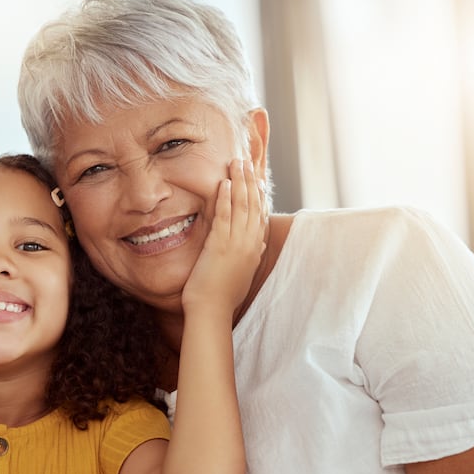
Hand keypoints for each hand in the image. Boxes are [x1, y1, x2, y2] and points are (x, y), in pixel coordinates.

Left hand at [182, 159, 266, 314]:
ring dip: (239, 182)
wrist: (212, 310)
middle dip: (250, 181)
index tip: (258, 180)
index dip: (260, 196)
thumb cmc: (223, 296)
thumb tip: (261, 245)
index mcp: (255, 250)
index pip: (261, 216)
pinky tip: (225, 183)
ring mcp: (236, 244)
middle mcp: (250, 244)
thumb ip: (252, 257)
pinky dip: (226, 198)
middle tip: (245, 163)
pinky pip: (225, 216)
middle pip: (253, 205)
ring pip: (242, 206)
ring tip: (236, 163)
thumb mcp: (243, 274)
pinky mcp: (220, 245)